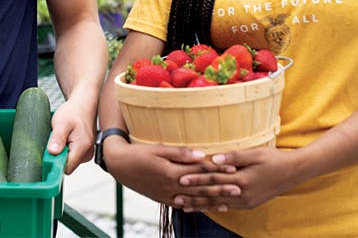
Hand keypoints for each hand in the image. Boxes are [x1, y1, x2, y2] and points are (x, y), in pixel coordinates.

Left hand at [46, 98, 96, 174]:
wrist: (83, 104)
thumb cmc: (73, 111)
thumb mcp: (61, 122)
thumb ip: (58, 138)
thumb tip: (53, 152)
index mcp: (83, 148)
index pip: (67, 168)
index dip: (56, 162)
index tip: (51, 151)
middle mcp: (88, 153)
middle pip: (68, 166)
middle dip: (59, 156)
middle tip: (57, 140)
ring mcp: (88, 152)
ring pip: (70, 161)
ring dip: (63, 152)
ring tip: (64, 137)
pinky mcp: (86, 151)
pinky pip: (73, 156)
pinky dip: (67, 149)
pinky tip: (68, 138)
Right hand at [104, 139, 230, 209]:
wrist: (118, 164)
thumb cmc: (138, 152)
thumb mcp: (158, 149)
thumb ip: (180, 153)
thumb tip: (201, 155)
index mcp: (171, 173)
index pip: (200, 173)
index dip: (218, 171)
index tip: (234, 170)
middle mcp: (171, 187)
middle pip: (200, 189)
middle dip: (220, 189)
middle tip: (238, 189)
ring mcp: (166, 195)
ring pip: (193, 201)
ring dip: (211, 202)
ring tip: (227, 203)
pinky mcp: (161, 198)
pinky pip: (182, 205)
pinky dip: (194, 207)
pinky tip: (204, 208)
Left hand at [174, 147, 298, 211]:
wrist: (294, 172)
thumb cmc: (274, 159)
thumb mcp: (255, 154)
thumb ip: (234, 157)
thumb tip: (213, 158)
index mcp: (242, 180)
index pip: (214, 179)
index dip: (196, 179)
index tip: (180, 179)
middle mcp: (242, 195)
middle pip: (212, 194)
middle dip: (193, 195)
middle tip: (175, 196)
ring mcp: (246, 202)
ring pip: (218, 204)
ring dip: (200, 204)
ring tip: (184, 206)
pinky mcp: (249, 204)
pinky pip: (227, 207)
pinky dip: (213, 207)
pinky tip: (203, 208)